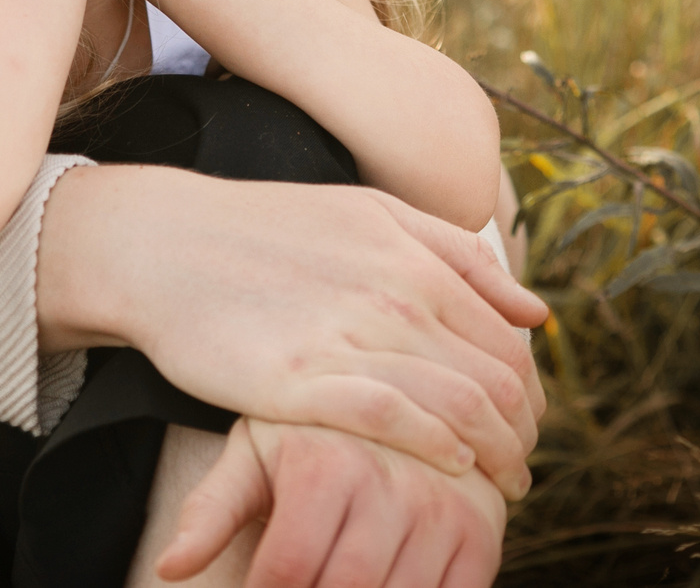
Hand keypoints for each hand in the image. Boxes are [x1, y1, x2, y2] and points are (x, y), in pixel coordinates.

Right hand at [36, 169, 546, 493]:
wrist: (163, 244)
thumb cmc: (266, 230)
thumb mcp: (367, 214)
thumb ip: (455, 255)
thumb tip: (536, 313)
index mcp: (413, 256)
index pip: (509, 341)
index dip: (532, 393)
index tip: (528, 426)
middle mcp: (394, 294)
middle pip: (499, 382)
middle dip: (524, 435)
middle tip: (521, 468)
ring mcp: (348, 336)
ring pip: (461, 407)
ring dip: (497, 456)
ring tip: (499, 486)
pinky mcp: (301, 379)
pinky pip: (397, 421)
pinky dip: (439, 449)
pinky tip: (450, 467)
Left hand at [156, 418, 506, 587]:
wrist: (405, 383)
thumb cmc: (311, 428)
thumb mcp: (256, 452)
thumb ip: (211, 510)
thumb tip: (167, 568)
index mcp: (326, 464)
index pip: (286, 567)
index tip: (256, 587)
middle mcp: (389, 485)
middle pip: (343, 586)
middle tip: (294, 584)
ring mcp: (443, 512)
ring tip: (330, 579)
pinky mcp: (484, 534)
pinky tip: (384, 583)